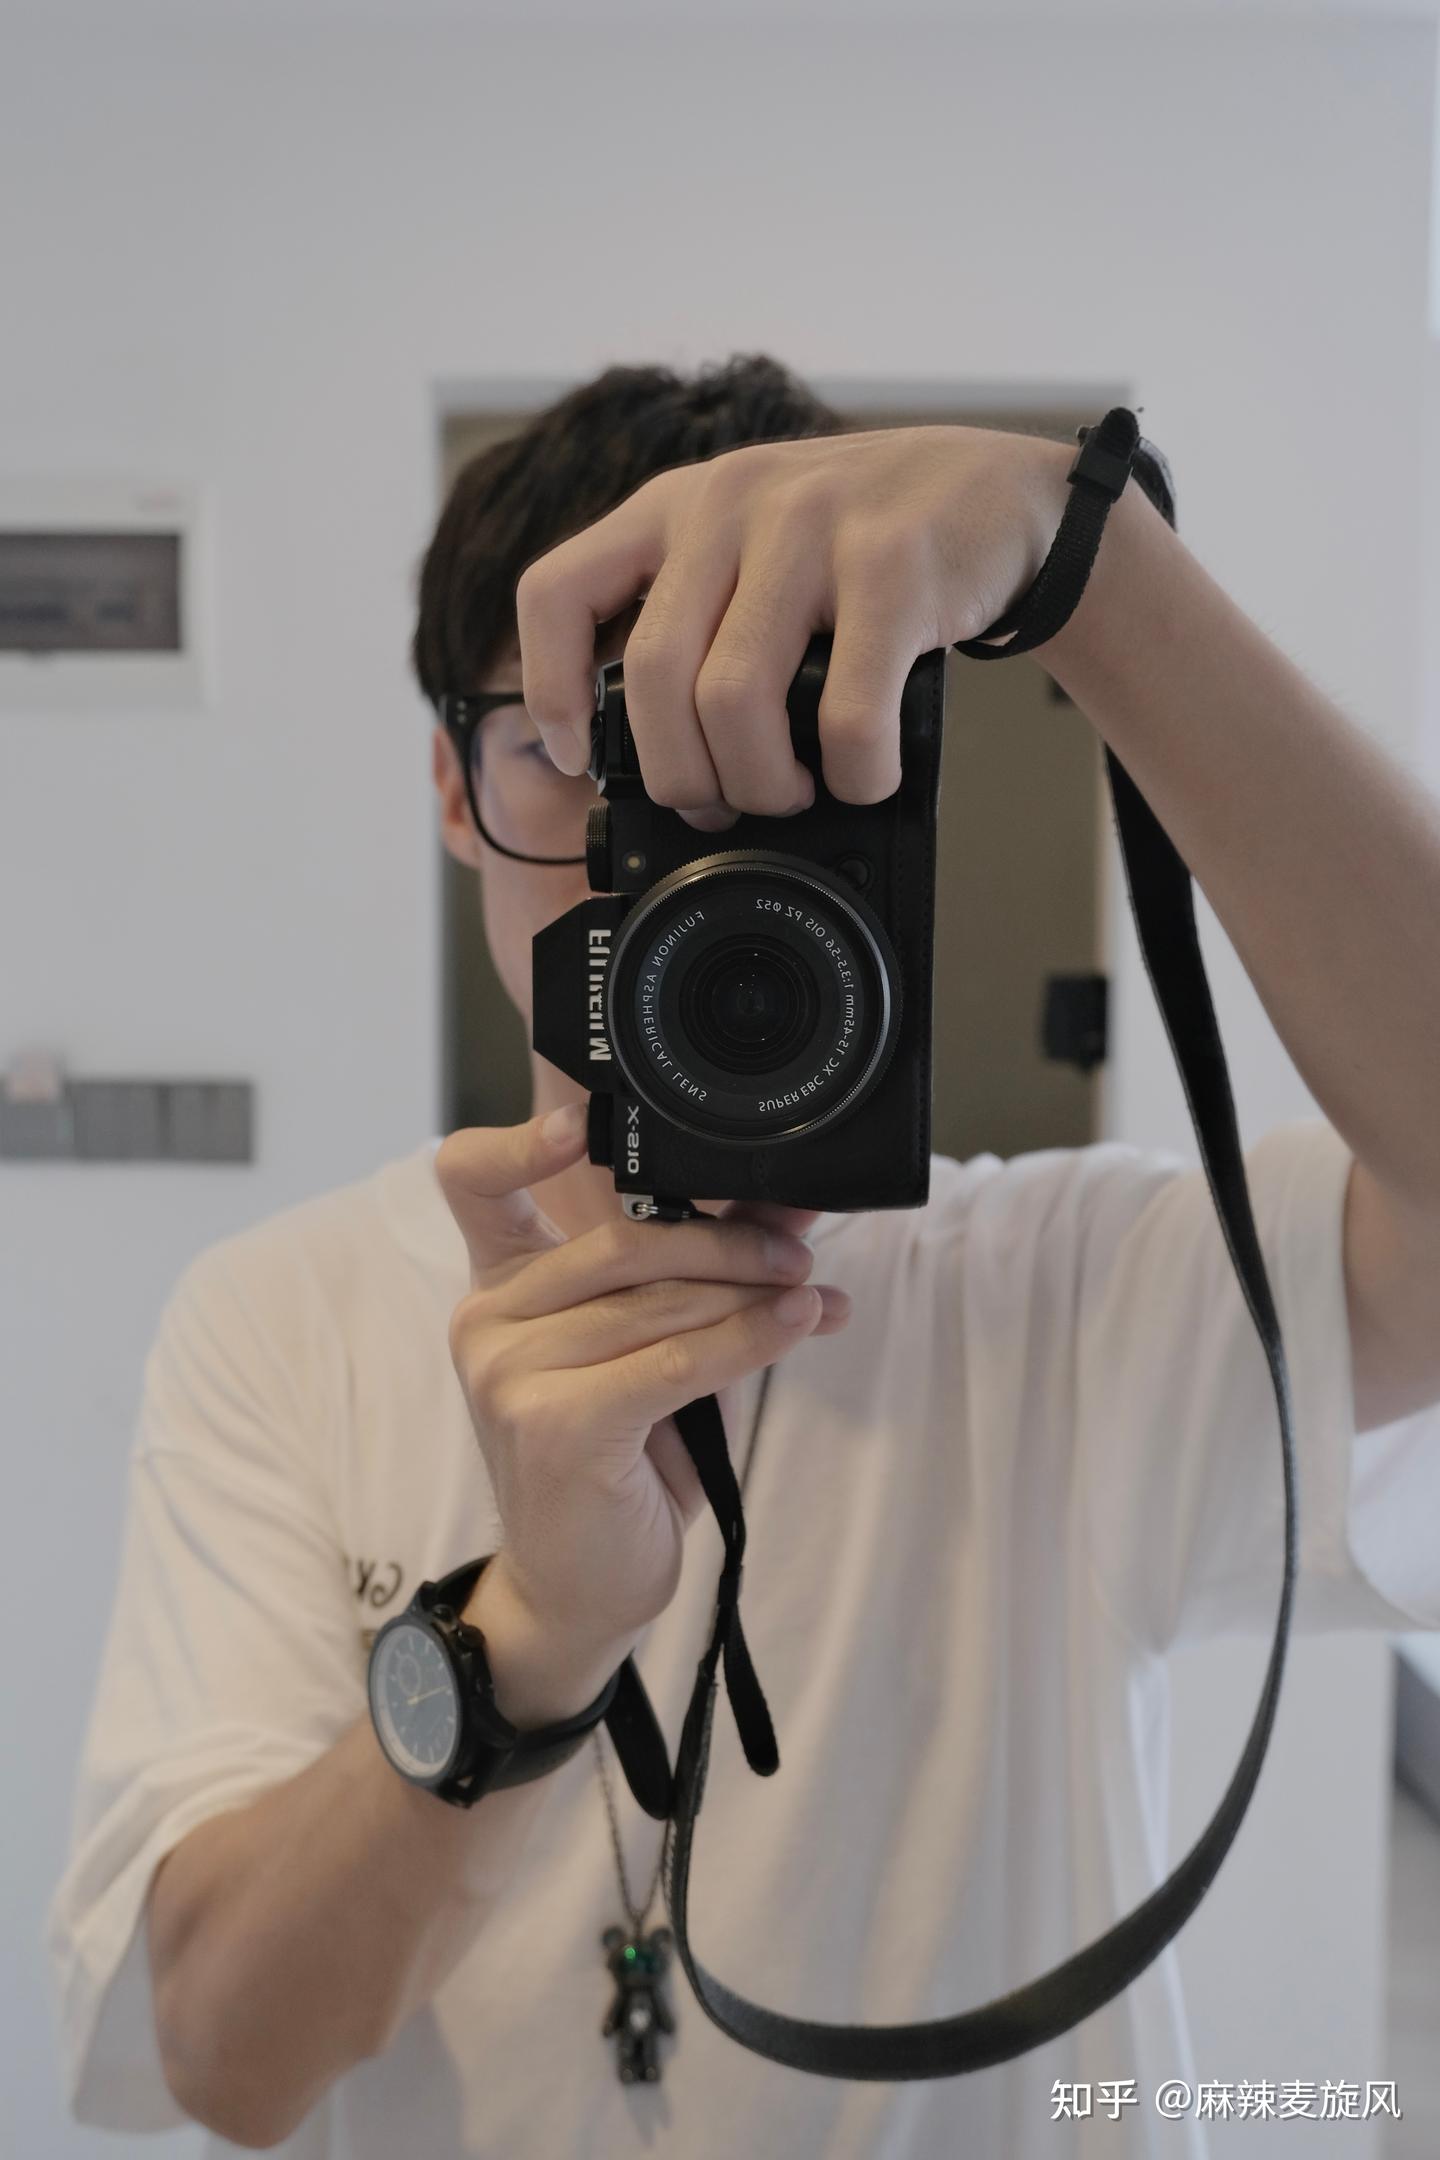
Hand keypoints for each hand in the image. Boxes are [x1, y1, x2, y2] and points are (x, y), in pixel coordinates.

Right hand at [435, 1106, 851, 1660]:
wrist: (583, 1586)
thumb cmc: (621, 1463)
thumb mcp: (652, 1347)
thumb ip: (690, 1277)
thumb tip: (785, 1207)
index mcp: (497, 1288)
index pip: (472, 1181)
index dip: (517, 1142)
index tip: (580, 1125)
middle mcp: (486, 1320)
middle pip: (623, 1241)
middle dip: (729, 1242)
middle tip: (800, 1251)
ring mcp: (510, 1371)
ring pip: (661, 1301)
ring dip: (756, 1294)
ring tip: (816, 1297)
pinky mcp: (555, 1421)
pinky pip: (676, 1360)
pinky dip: (749, 1340)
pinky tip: (797, 1326)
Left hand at [514, 424, 1069, 827]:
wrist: (1004, 497)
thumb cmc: (869, 542)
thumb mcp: (756, 546)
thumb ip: (697, 613)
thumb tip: (644, 755)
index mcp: (677, 506)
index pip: (557, 591)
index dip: (551, 692)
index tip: (579, 759)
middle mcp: (731, 502)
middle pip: (655, 681)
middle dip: (685, 777)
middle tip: (723, 807)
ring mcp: (811, 527)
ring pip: (733, 702)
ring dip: (761, 783)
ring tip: (794, 793)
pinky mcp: (894, 567)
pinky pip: (846, 717)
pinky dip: (852, 776)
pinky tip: (865, 775)